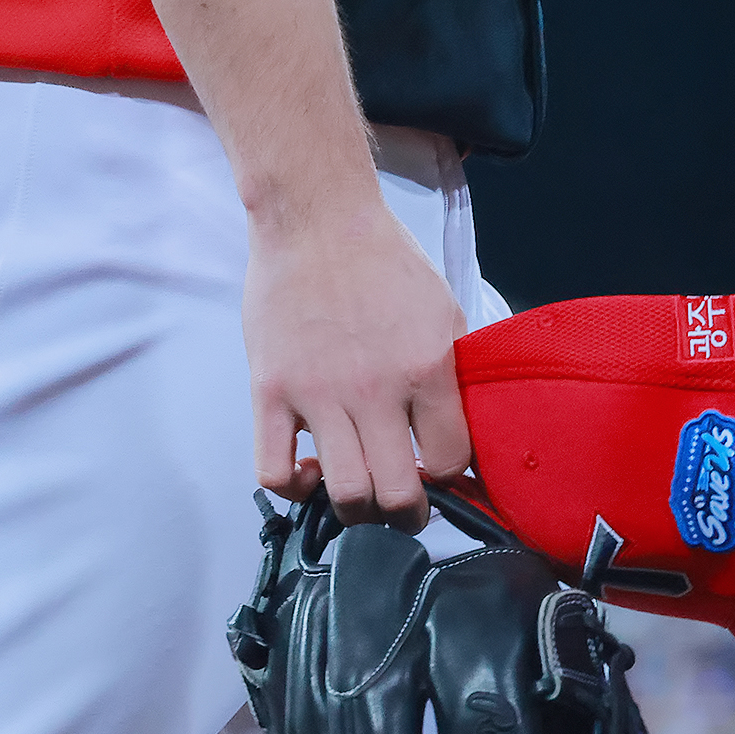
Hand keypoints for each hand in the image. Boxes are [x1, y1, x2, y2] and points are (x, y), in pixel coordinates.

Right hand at [244, 198, 469, 532]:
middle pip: (397, 495)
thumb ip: (452, 373)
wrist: (315, 218)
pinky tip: (307, 471)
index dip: (448, 478)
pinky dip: (292, 487)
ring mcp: (318, 394)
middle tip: (403, 507)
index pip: (451, 462)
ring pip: (343, 493)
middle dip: (406, 515)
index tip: (437, 473)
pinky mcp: (270, 391)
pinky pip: (273, 471)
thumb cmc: (382, 260)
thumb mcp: (442, 311)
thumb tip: (464, 428)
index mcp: (427, 368)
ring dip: (355, 509)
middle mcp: (374, 389)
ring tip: (358, 493)